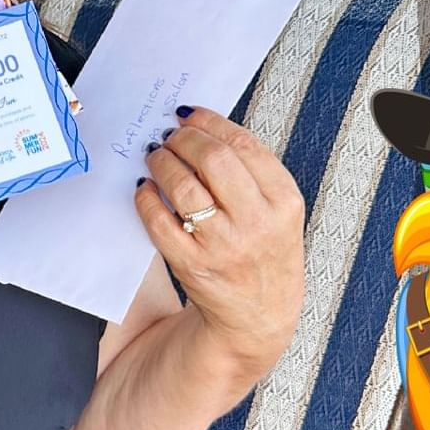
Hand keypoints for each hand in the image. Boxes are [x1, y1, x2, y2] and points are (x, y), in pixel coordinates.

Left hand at [134, 105, 305, 370]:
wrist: (259, 314)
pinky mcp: (192, 266)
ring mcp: (224, 246)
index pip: (243, 145)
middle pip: (213, 159)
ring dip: (162, 163)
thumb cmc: (265, 252)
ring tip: (155, 156)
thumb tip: (201, 126)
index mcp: (284, 201)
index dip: (211, 122)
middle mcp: (257, 223)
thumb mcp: (278, 210)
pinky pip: (159, 221)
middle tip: (169, 136)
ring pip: (183, 187)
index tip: (190, 114)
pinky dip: (146, 198)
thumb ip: (250, 172)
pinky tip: (145, 188)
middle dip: (184, 140)